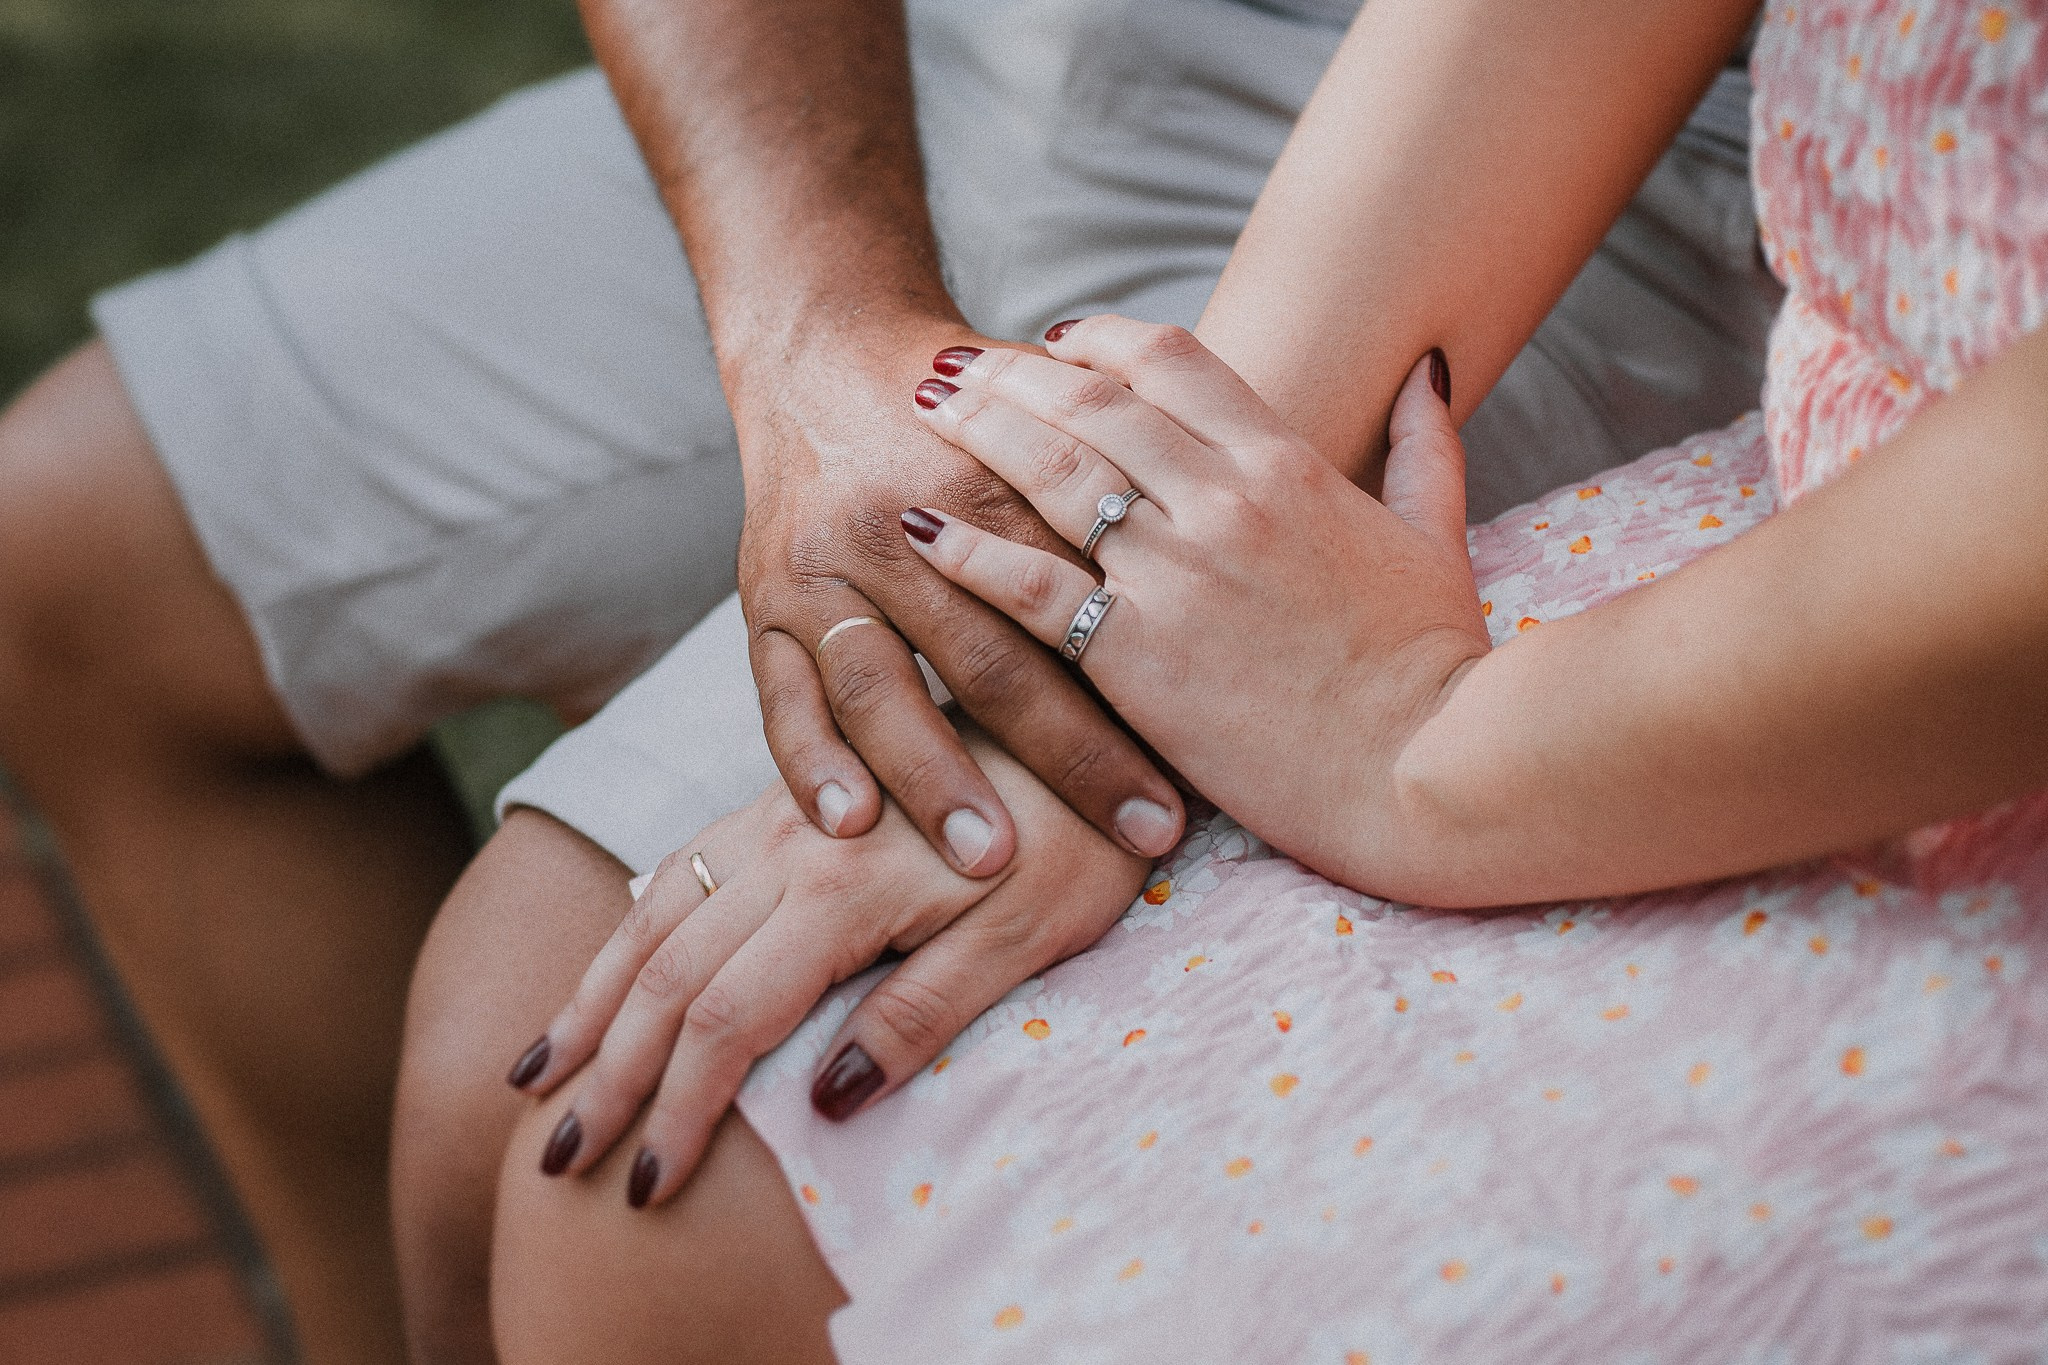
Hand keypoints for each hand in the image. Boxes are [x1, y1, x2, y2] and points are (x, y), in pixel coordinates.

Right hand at [506, 726, 1147, 1207]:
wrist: (1090, 703)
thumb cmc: (1083, 837)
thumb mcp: (1033, 935)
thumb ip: (926, 1011)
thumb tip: (828, 1102)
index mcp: (844, 890)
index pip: (729, 1019)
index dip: (679, 1108)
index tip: (646, 1183)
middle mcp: (792, 844)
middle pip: (667, 971)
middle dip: (606, 1071)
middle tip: (559, 1158)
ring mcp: (784, 814)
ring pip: (655, 911)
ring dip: (591, 998)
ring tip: (536, 1074)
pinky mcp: (793, 797)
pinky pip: (681, 865)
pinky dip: (627, 929)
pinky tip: (607, 966)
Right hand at [726, 312, 1184, 875]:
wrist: (826, 351)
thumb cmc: (968, 417)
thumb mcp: (1046, 440)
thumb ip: (1116, 511)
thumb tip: (1237, 609)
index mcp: (987, 484)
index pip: (1079, 604)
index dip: (1142, 695)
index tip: (1202, 779)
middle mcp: (898, 525)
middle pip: (989, 658)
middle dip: (1069, 760)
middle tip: (1140, 839)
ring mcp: (822, 570)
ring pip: (878, 686)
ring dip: (933, 779)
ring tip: (988, 865)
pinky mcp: (764, 603)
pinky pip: (781, 697)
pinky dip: (809, 762)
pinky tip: (845, 826)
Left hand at [901, 316, 1490, 882]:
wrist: (1429, 770)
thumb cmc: (1438, 666)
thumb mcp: (1438, 539)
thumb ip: (1422, 449)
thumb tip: (1426, 373)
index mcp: (1287, 465)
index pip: (1170, 360)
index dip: (1100, 339)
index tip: (1054, 342)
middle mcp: (1221, 498)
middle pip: (1089, 401)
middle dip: (1011, 372)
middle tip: (953, 363)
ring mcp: (1174, 572)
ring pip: (1048, 471)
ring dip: (977, 430)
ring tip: (923, 410)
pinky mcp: (1135, 654)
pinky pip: (1026, 584)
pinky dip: (964, 549)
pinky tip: (916, 529)